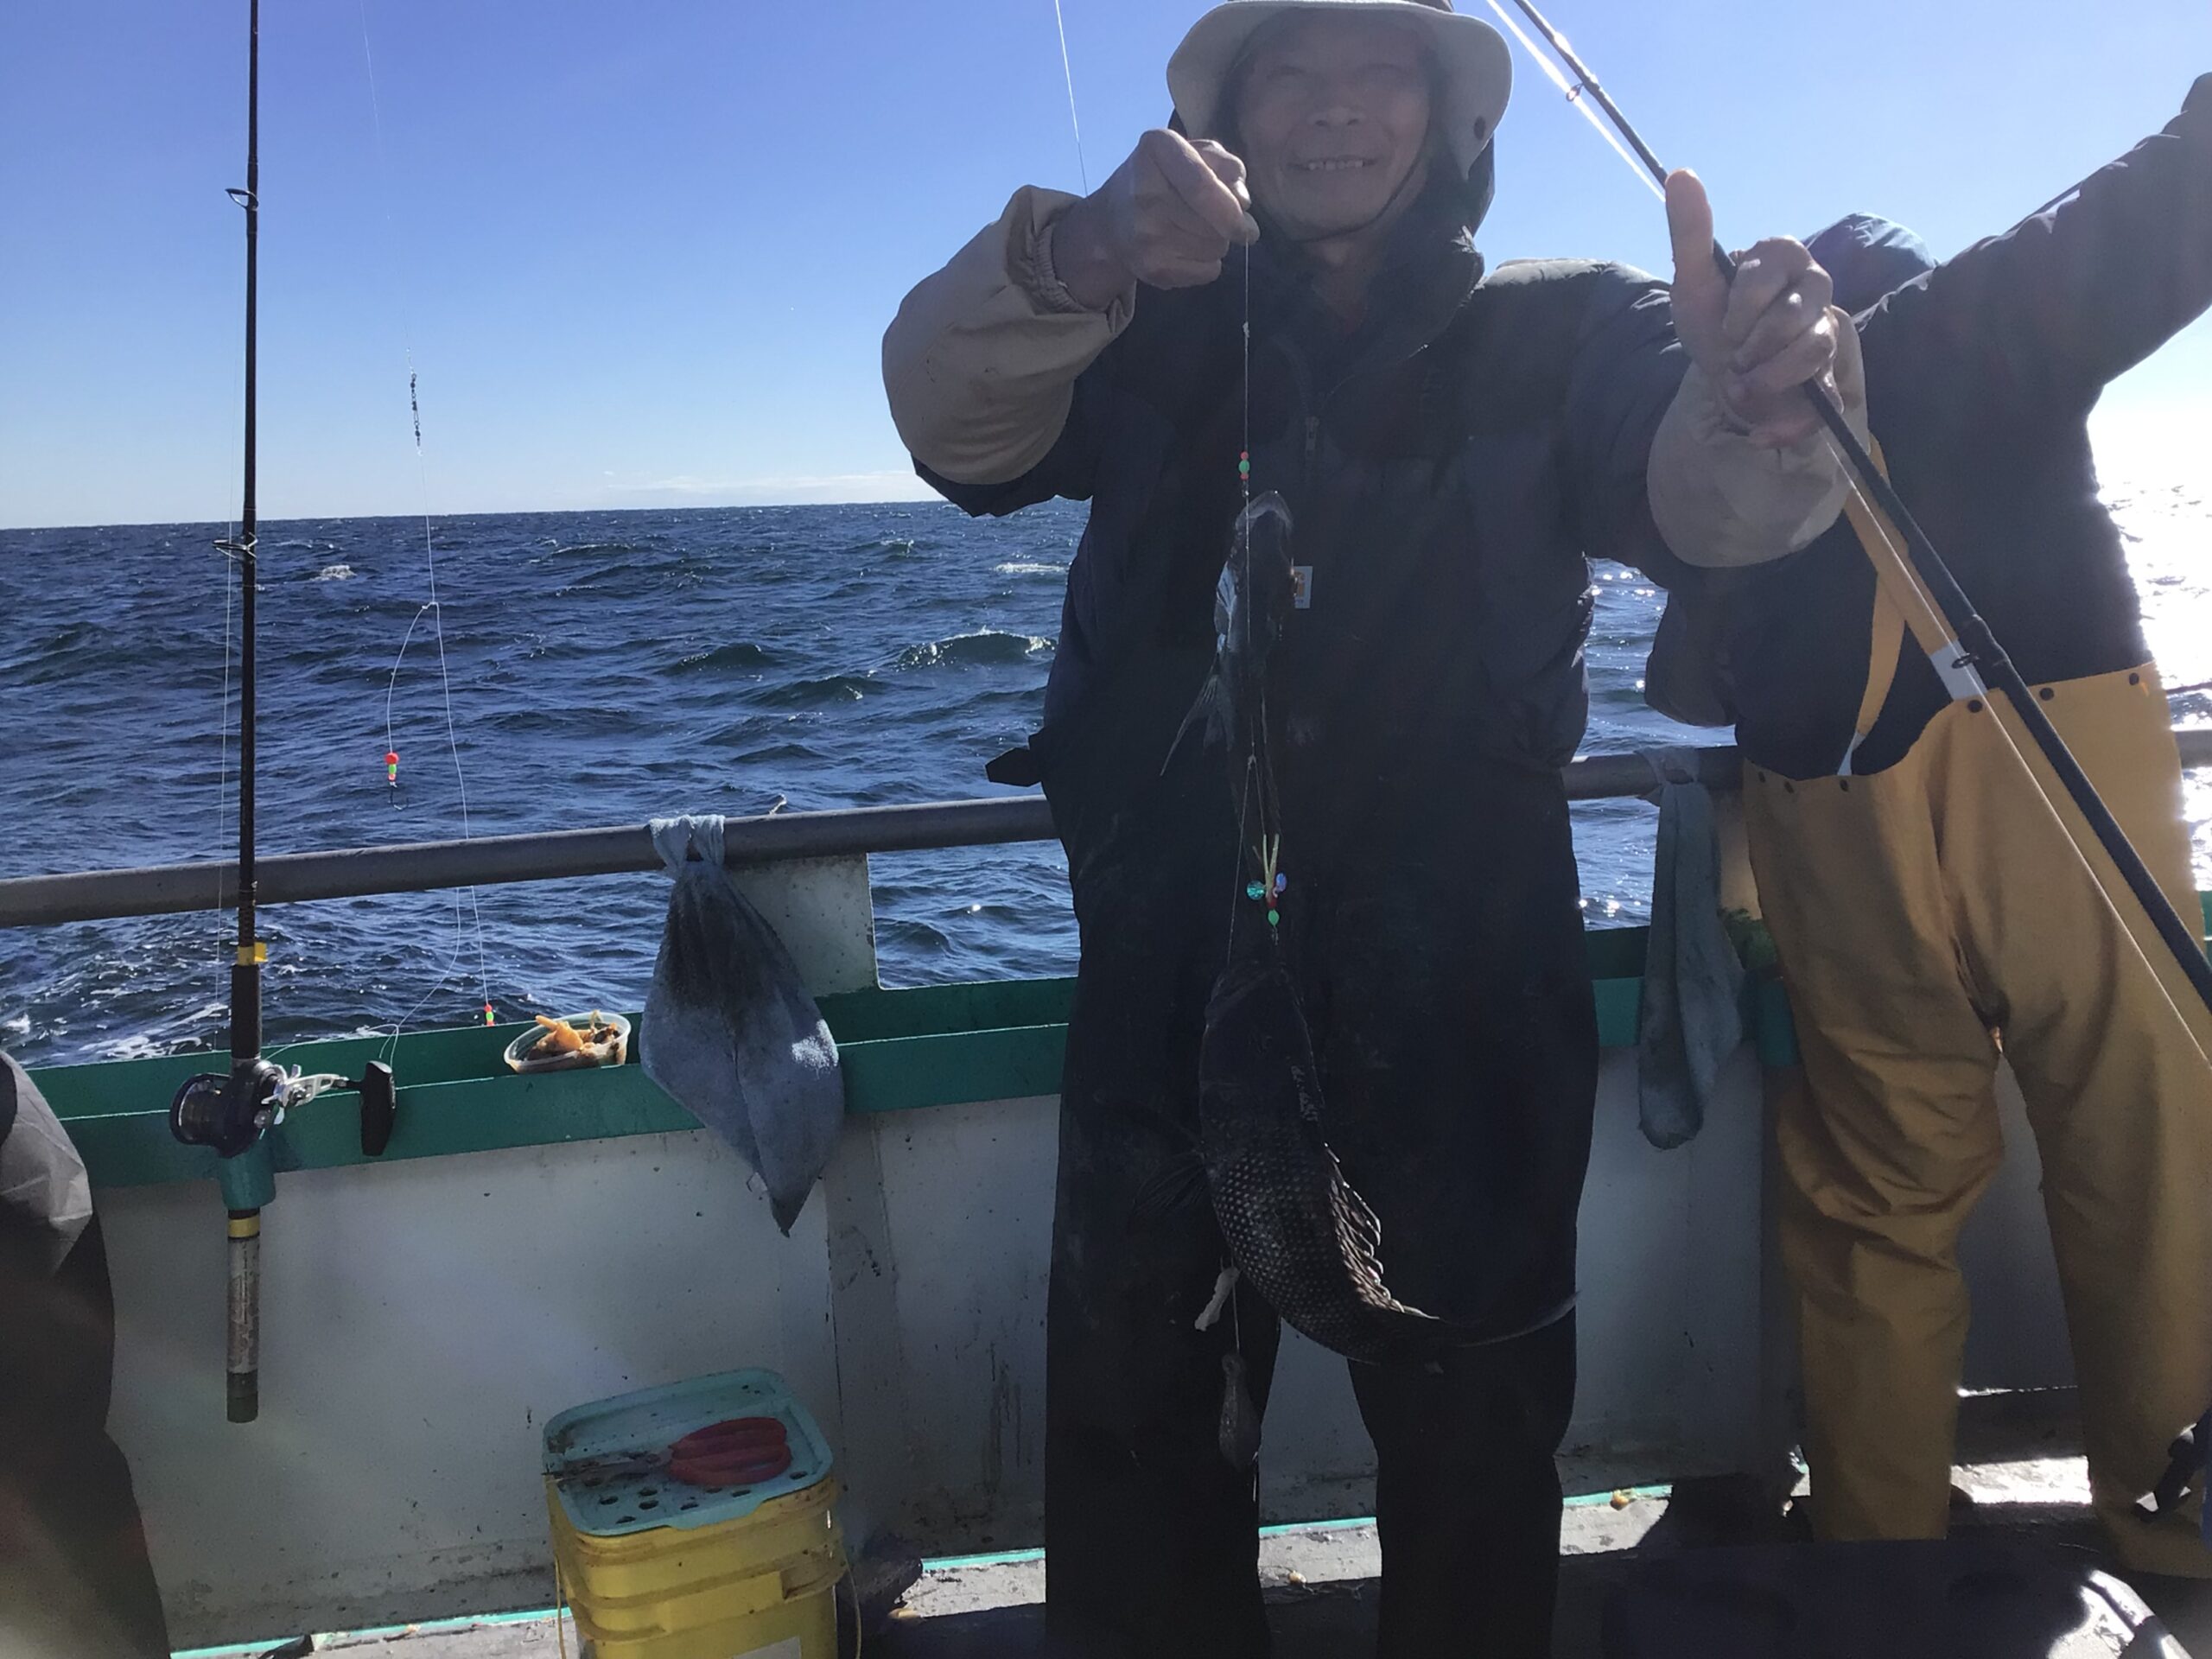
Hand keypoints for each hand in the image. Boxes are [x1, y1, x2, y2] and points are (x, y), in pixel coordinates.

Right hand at [1053, 130, 1260, 309]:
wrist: (1111, 221)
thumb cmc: (1162, 179)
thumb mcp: (1193, 153)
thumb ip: (1226, 165)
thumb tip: (1243, 202)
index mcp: (1157, 148)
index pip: (1202, 186)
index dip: (1231, 209)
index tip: (1244, 221)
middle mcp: (1145, 192)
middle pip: (1216, 223)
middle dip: (1228, 224)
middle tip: (1209, 217)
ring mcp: (1145, 235)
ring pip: (1216, 248)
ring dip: (1217, 242)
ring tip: (1191, 230)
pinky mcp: (1151, 269)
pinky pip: (1208, 272)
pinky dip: (1207, 264)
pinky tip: (1184, 250)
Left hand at [1667, 170, 1841, 448]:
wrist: (1722, 375)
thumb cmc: (1711, 321)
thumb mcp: (1692, 281)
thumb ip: (1690, 230)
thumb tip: (1680, 173)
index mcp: (1785, 256)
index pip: (1768, 272)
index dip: (1740, 306)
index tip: (1725, 323)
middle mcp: (1816, 287)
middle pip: (1794, 315)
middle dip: (1751, 344)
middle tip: (1733, 352)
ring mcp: (1827, 331)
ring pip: (1812, 351)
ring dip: (1764, 377)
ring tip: (1742, 381)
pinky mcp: (1830, 379)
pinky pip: (1820, 402)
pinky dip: (1781, 423)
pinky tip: (1757, 429)